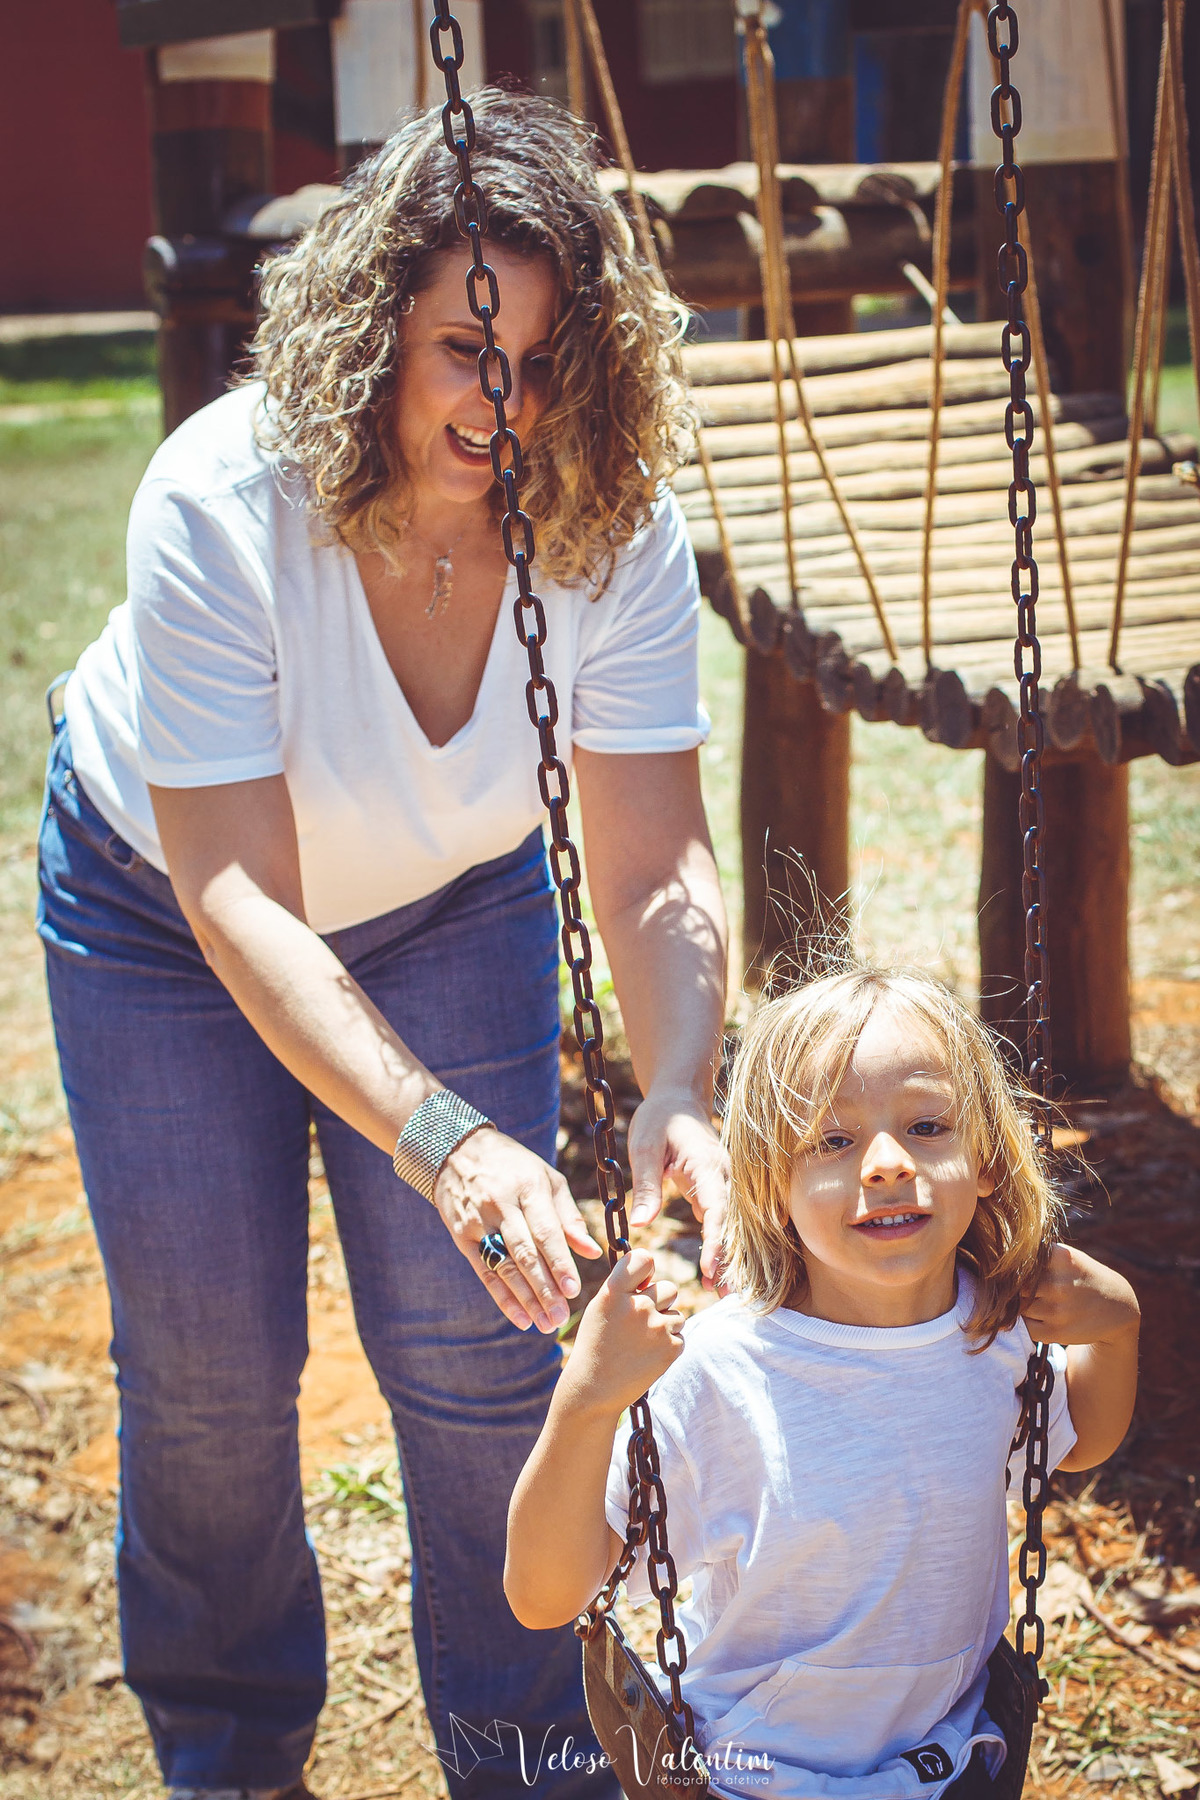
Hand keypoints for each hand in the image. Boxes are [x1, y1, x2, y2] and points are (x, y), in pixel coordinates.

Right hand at [434, 1128, 602, 1334]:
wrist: (458, 1151)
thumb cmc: (515, 1167)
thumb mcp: (547, 1179)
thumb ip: (570, 1217)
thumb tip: (593, 1251)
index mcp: (528, 1187)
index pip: (545, 1231)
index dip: (560, 1262)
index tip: (574, 1290)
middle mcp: (501, 1205)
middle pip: (524, 1253)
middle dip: (544, 1289)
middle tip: (561, 1317)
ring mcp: (478, 1222)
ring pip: (504, 1267)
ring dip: (525, 1299)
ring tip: (545, 1323)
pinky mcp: (462, 1237)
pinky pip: (484, 1273)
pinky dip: (502, 1298)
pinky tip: (520, 1318)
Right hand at [560, 1249, 685, 1417]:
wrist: (594, 1390)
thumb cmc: (596, 1345)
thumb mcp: (600, 1308)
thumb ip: (624, 1287)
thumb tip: (651, 1275)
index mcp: (614, 1292)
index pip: (644, 1259)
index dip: (645, 1269)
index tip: (640, 1283)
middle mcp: (638, 1306)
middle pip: (669, 1288)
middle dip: (659, 1302)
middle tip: (638, 1324)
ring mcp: (657, 1328)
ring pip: (677, 1312)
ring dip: (665, 1324)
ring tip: (640, 1342)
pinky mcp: (672, 1348)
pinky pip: (680, 1334)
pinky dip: (668, 1344)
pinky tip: (647, 1355)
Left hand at [625, 1085, 729, 1289]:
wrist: (678, 1098)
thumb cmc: (659, 1118)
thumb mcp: (643, 1146)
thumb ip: (645, 1185)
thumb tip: (641, 1225)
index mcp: (707, 1165)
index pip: (717, 1208)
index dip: (717, 1241)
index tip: (710, 1270)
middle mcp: (725, 1176)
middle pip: (735, 1224)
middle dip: (732, 1260)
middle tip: (726, 1297)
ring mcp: (725, 1183)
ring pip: (734, 1225)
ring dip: (731, 1258)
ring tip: (725, 1295)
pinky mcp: (718, 1190)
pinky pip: (724, 1221)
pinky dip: (724, 1246)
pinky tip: (718, 1274)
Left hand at [1021, 1244, 1139, 1346]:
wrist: (1117, 1306)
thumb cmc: (1082, 1276)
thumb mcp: (1068, 1256)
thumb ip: (1038, 1256)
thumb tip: (998, 1260)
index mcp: (1061, 1258)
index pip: (1020, 1260)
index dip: (1018, 1266)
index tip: (1022, 1268)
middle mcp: (1059, 1284)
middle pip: (1017, 1285)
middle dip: (1021, 1288)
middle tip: (1036, 1288)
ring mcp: (1058, 1310)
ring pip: (1020, 1306)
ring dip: (1025, 1305)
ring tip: (1044, 1301)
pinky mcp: (1057, 1333)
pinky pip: (1026, 1326)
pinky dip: (1031, 1322)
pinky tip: (1045, 1316)